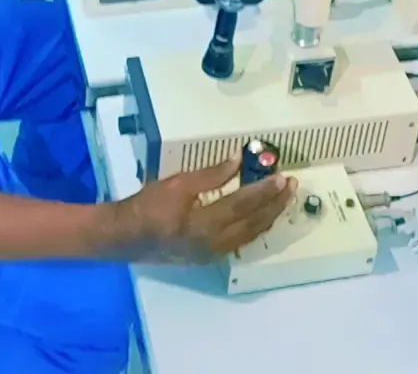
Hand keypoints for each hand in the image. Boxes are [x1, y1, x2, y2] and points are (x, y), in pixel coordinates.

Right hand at [112, 158, 294, 263]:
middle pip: (253, 223)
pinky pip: (241, 241)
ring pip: (250, 235)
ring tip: (283, 199)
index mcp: (204, 225)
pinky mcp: (210, 256)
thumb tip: (238, 162)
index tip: (280, 177)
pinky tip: (262, 216)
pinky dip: (255, 226)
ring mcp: (214, 254)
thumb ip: (210, 175)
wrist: (126, 237)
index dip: (263, 190)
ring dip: (269, 216)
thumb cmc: (149, 206)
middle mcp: (214, 244)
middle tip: (290, 186)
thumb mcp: (178, 184)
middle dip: (274, 204)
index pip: (242, 205)